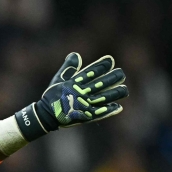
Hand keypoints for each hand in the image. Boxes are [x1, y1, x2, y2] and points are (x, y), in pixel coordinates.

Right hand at [14, 52, 128, 140]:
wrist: (47, 116)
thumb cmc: (52, 96)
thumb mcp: (59, 79)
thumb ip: (69, 67)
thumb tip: (76, 54)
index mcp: (74, 83)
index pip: (91, 72)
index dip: (101, 66)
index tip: (110, 60)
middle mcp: (81, 93)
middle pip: (100, 84)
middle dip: (112, 78)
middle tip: (121, 73)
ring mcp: (84, 105)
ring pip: (104, 98)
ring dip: (115, 93)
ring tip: (124, 89)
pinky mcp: (86, 117)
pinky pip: (100, 113)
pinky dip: (109, 110)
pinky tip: (118, 107)